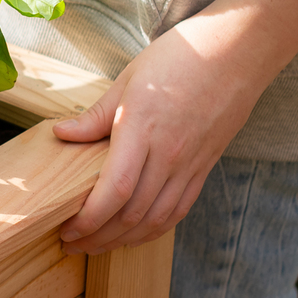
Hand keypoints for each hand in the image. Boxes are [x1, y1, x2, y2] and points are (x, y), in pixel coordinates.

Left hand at [52, 0, 297, 253]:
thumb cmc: (179, 58)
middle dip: (98, 237)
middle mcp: (169, 154)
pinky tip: (134, 234)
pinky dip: (154, 229)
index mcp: (143, 129)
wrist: (237, 51)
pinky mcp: (205, 167)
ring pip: (156, 219)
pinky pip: (178, 210)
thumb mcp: (125, 80)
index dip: (89, 219)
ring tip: (96, 246)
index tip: (66, 229)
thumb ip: (94, 115)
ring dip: (123, 239)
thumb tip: (59, 134)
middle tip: (70, 244)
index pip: (115, 190)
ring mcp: (191, 164)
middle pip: (132, 213)